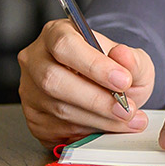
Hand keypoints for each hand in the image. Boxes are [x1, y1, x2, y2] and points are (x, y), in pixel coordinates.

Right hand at [18, 18, 154, 144]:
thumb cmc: (114, 69)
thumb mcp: (132, 59)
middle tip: (126, 109)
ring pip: (58, 109)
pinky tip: (108, 126)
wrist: (107, 88)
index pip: (65, 46)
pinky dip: (88, 132)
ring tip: (127, 119)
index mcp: (56, 34)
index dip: (94, 65)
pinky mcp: (34, 118)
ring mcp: (31, 91)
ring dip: (98, 119)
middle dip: (96, 99)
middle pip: (54, 81)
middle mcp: (36, 60)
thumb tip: (123, 56)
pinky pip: (57, 130)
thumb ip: (133, 59)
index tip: (123, 81)